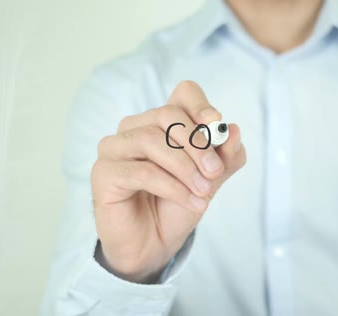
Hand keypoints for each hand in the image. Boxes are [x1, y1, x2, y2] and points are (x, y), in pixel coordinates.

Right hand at [90, 81, 245, 282]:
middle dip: (197, 143)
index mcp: (163, 122)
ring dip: (185, 168)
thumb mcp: (210, 180)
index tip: (217, 126)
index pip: (183, 94)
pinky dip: (172, 187)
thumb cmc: (178, 205)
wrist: (155, 244)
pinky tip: (191, 202)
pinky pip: (141, 171)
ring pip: (150, 140)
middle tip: (215, 171)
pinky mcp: (103, 173)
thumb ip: (225, 157)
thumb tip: (234, 132)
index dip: (200, 105)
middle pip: (167, 115)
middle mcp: (135, 127)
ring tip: (204, 192)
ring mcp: (115, 148)